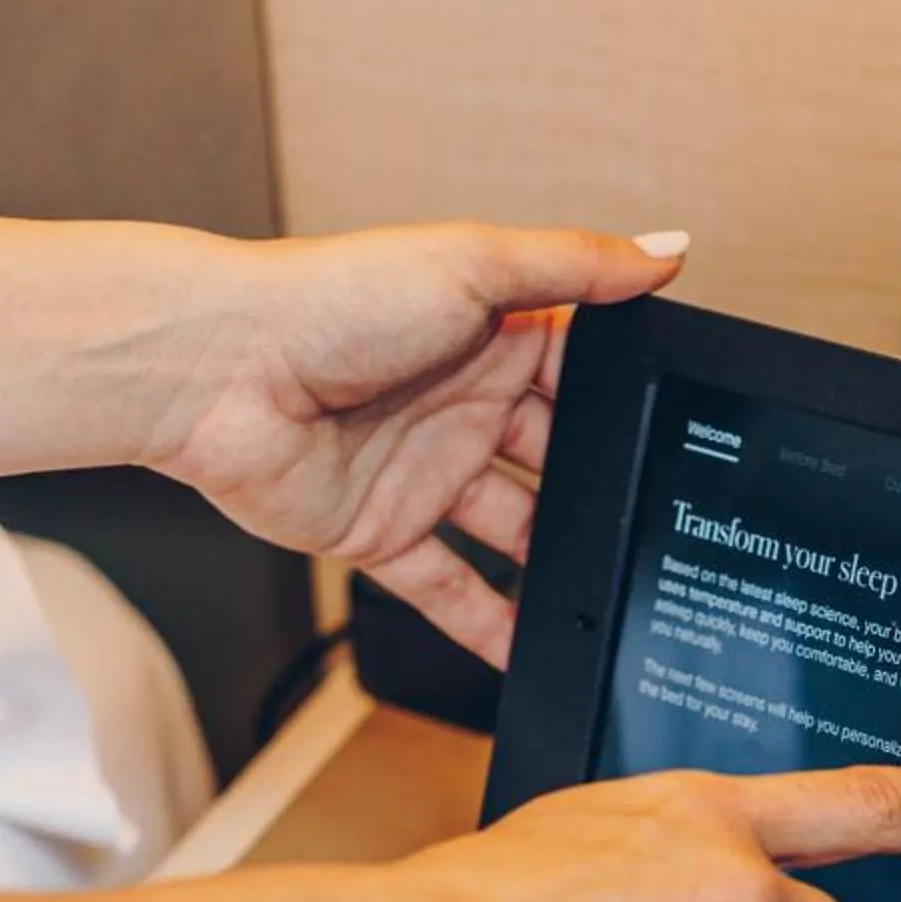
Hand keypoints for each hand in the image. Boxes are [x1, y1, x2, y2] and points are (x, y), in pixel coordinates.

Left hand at [150, 223, 688, 666]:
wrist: (217, 371)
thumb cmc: (326, 300)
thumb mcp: (473, 263)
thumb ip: (576, 265)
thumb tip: (668, 250)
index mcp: (492, 334)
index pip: (582, 376)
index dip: (626, 407)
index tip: (683, 443)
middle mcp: (462, 403)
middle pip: (556, 462)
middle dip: (600, 494)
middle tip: (654, 530)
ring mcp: (423, 472)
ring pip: (512, 531)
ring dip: (556, 564)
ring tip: (612, 596)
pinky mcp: (381, 531)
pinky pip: (448, 590)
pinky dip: (490, 625)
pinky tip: (534, 650)